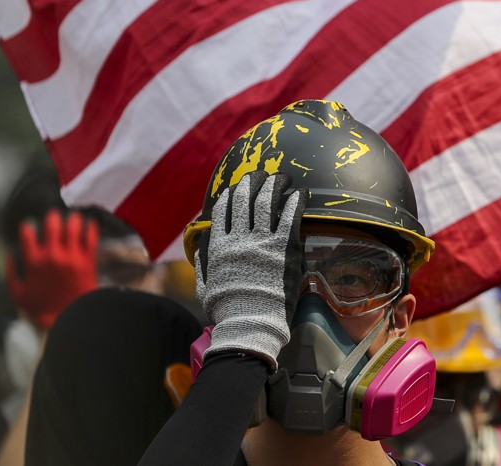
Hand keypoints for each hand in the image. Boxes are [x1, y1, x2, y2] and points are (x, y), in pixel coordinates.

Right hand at [5, 209, 99, 331]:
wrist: (68, 318)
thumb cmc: (41, 309)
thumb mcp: (18, 294)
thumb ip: (11, 272)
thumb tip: (9, 254)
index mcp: (34, 262)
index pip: (27, 234)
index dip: (26, 226)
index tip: (28, 225)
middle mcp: (53, 256)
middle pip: (52, 224)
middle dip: (51, 216)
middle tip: (53, 215)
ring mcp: (72, 257)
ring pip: (73, 227)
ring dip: (72, 219)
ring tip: (73, 216)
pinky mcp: (88, 261)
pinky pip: (91, 238)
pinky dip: (91, 228)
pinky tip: (90, 223)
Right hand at [195, 171, 303, 369]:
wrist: (250, 325)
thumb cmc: (228, 311)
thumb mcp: (205, 286)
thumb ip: (202, 262)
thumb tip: (200, 242)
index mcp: (219, 247)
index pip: (223, 210)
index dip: (231, 194)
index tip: (237, 187)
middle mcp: (239, 239)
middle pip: (245, 199)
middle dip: (253, 181)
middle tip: (261, 175)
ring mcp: (262, 242)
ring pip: (267, 202)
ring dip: (275, 185)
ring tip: (282, 178)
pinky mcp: (284, 248)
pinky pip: (290, 217)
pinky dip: (295, 201)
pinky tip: (300, 194)